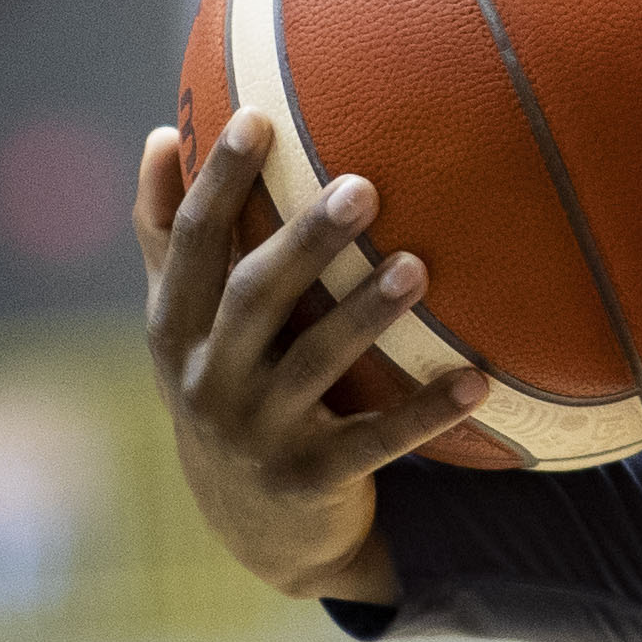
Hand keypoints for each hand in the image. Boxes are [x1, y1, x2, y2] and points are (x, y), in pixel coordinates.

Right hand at [136, 113, 489, 601]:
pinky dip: (427, 414)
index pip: (191, 241)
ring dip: (365, 314)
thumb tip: (162, 132)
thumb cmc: (223, 383)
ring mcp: (256, 434)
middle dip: (304, 241)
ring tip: (417, 267)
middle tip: (363, 187)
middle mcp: (206, 380)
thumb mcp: (183, 321)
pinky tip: (479, 380)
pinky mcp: (310, 481)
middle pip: (253, 296)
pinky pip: (375, 442)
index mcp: (174, 327)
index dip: (220, 181)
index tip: (257, 117)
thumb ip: (167, 234)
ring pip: (314, 365)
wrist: (252, 525)